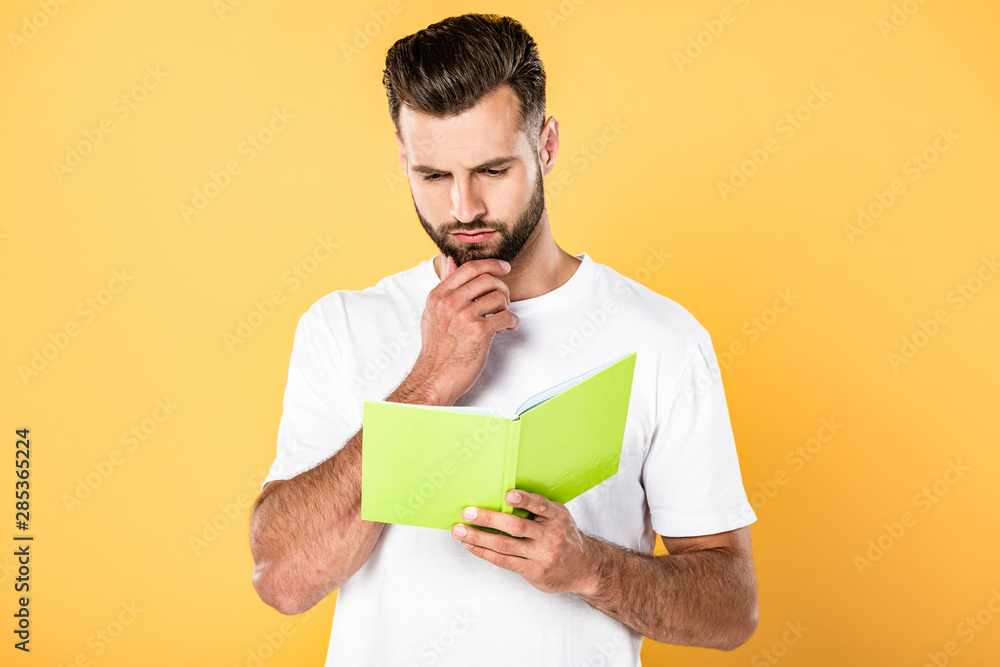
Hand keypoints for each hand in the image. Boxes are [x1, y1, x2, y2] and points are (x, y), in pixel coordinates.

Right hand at [411, 255, 518, 405]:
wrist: (435, 377)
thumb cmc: (436, 348)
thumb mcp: (432, 312)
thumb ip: (444, 286)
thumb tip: (451, 261)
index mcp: (439, 295)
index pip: (469, 268)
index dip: (491, 264)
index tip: (503, 267)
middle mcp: (450, 303)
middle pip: (488, 279)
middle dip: (502, 288)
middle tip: (504, 300)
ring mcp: (464, 317)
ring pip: (499, 297)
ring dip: (506, 307)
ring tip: (502, 318)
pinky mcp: (479, 332)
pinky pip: (506, 316)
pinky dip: (512, 322)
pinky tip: (507, 328)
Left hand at [451, 489, 603, 595]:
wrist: (585, 567)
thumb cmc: (565, 537)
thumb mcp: (559, 517)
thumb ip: (538, 509)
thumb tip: (502, 497)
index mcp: (557, 517)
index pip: (540, 505)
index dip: (525, 500)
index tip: (509, 495)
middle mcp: (551, 536)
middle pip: (516, 526)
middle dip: (488, 518)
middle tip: (468, 512)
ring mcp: (542, 556)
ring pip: (505, 545)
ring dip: (478, 537)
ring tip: (459, 530)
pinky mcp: (534, 572)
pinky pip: (504, 561)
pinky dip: (484, 552)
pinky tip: (471, 545)